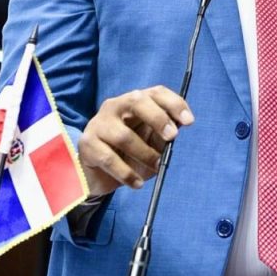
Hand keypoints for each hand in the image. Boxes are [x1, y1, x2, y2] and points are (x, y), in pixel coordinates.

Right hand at [78, 86, 193, 195]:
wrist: (96, 174)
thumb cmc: (129, 154)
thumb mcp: (151, 143)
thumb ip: (164, 134)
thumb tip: (180, 125)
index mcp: (134, 102)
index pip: (155, 92)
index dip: (174, 103)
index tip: (189, 121)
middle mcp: (115, 106)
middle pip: (137, 101)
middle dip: (158, 118)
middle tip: (172, 137)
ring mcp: (99, 123)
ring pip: (124, 136)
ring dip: (145, 154)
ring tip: (156, 167)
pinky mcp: (87, 144)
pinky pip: (109, 159)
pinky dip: (127, 174)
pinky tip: (137, 183)